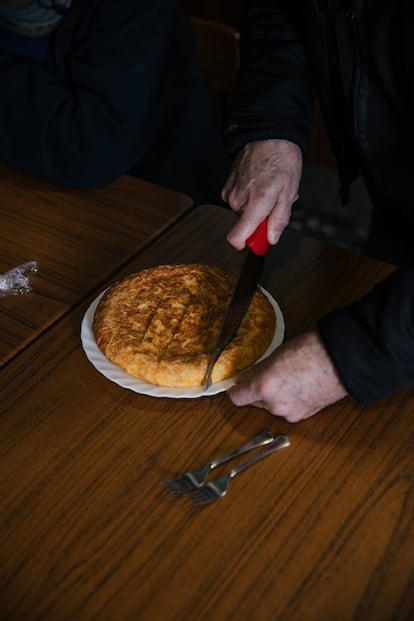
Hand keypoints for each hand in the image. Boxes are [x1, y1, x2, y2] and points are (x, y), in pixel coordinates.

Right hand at [221, 139, 301, 249]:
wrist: (268, 133)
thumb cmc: (281, 160)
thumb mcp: (289, 192)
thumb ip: (279, 219)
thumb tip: (271, 239)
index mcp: (255, 203)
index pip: (237, 238)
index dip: (247, 246)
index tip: (258, 243)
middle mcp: (238, 200)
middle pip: (245, 226)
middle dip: (261, 220)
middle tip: (275, 204)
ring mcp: (230, 192)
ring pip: (243, 213)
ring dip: (256, 208)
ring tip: (269, 189)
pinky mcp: (227, 186)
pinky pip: (238, 201)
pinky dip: (249, 197)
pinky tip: (259, 183)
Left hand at [227, 331, 347, 421]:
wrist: (344, 360)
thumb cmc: (312, 350)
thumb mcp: (276, 354)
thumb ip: (258, 370)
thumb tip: (245, 377)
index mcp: (264, 387)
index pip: (236, 398)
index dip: (237, 389)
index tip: (238, 383)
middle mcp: (274, 405)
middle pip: (255, 402)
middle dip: (259, 390)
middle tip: (270, 373)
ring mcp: (290, 413)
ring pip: (272, 406)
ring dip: (275, 396)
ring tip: (290, 377)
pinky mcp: (304, 416)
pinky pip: (288, 409)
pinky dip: (290, 400)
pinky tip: (300, 385)